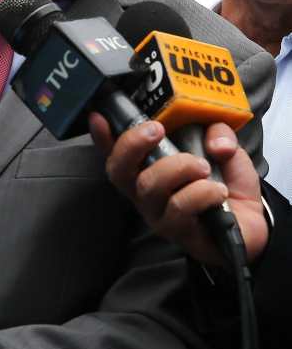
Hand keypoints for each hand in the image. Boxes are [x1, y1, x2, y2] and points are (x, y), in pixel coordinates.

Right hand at [89, 115, 267, 264]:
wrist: (251, 225)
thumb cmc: (226, 184)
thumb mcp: (225, 149)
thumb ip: (219, 134)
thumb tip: (216, 142)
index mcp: (149, 168)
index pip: (116, 153)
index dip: (101, 136)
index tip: (98, 117)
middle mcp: (145, 192)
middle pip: (118, 170)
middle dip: (133, 144)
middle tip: (158, 130)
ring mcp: (158, 214)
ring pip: (149, 186)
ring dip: (179, 167)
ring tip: (204, 167)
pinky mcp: (177, 232)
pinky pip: (179, 207)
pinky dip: (202, 192)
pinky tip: (218, 192)